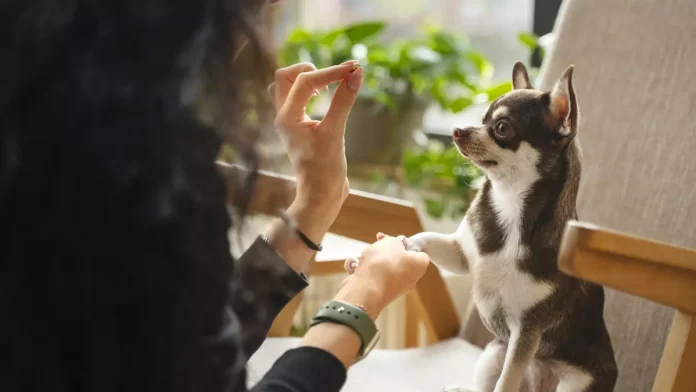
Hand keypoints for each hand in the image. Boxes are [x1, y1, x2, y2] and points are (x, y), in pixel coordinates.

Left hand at [269, 61, 362, 218]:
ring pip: (286, 86)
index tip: (354, 69)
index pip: (305, 81)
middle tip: (334, 78)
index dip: (331, 72)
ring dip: (306, 79)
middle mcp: (283, 116)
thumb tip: (357, 73)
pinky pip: (295, 98)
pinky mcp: (298, 126)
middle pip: (284, 76)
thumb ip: (344, 101)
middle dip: (310, 70)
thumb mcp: (336, 133)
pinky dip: (309, 91)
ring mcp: (289, 121)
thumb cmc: (325, 169)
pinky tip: (327, 97)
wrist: (321, 196)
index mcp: (286, 117)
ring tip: (327, 87)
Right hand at [336, 233, 429, 316]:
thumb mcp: (391, 242)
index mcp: (420, 266)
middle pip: (400, 260)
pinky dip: (366, 271)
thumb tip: (399, 243)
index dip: (405, 243)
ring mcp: (395, 288)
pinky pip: (373, 277)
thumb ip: (396, 240)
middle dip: (386, 250)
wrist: (366, 289)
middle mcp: (411, 279)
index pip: (418, 252)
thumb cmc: (384, 263)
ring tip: (365, 256)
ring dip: (373, 259)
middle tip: (377, 242)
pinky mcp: (380, 294)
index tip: (393, 239)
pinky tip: (357, 267)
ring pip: (384, 268)